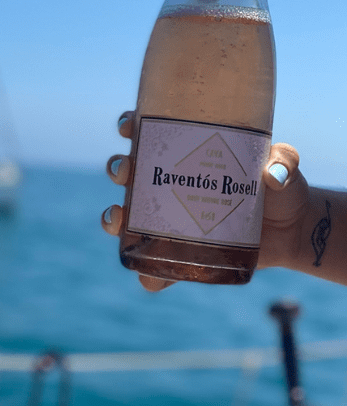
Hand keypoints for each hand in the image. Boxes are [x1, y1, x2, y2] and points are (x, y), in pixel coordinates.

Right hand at [101, 111, 310, 289]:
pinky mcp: (182, 250)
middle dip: (118, 169)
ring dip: (113, 216)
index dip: (130, 126)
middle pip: (128, 171)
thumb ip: (283, 160)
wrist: (292, 231)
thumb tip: (273, 175)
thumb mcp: (285, 165)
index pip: (148, 133)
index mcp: (185, 152)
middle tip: (126, 172)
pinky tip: (147, 278)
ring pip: (128, 215)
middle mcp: (169, 182)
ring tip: (118, 219)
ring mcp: (171, 217)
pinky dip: (146, 272)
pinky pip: (155, 263)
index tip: (128, 127)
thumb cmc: (282, 188)